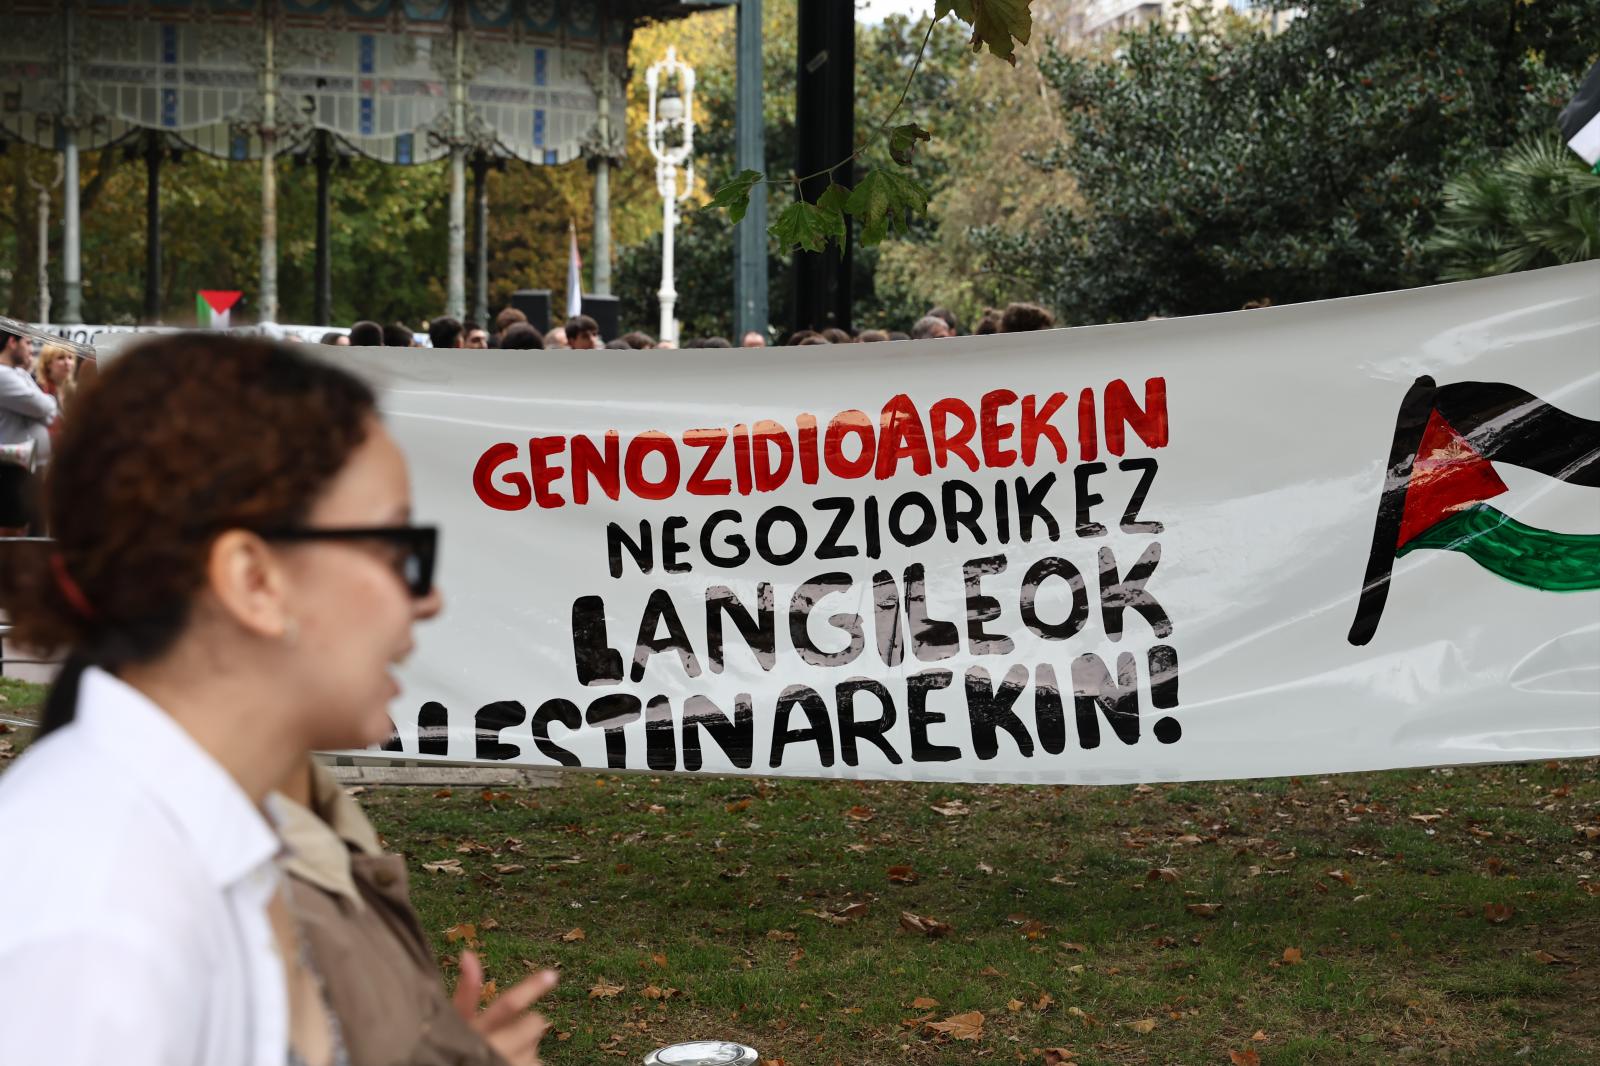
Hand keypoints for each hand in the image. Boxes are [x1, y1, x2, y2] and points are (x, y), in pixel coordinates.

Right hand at [452, 949, 557, 1065]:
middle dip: (527, 1022)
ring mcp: (514, 1065)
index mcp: (479, 1030)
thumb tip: (467, 953)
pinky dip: (527, 1062)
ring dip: (525, 1045)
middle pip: (535, 1022)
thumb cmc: (458, 1048)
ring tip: (504, 1053)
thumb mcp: (458, 1024)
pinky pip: (539, 1061)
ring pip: (537, 1042)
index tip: (552, 975)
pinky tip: (511, 1064)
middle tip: (510, 1031)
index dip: (531, 988)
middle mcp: (497, 1049)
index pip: (508, 1005)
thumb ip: (467, 992)